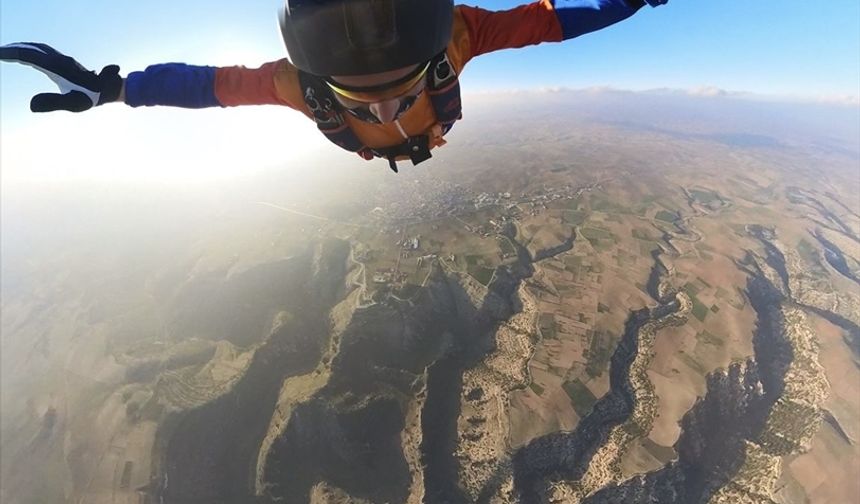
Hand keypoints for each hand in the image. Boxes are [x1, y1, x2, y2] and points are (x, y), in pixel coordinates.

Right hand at [0, 42, 122, 111]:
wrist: (109, 89)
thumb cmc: (92, 98)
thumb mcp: (73, 105)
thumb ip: (52, 103)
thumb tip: (31, 106)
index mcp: (58, 67)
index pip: (30, 56)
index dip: (12, 54)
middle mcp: (59, 59)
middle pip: (31, 48)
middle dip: (13, 49)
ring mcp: (62, 59)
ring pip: (37, 48)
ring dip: (21, 48)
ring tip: (7, 53)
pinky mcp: (65, 62)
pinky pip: (43, 52)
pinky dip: (30, 50)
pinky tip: (26, 56)